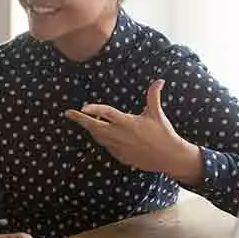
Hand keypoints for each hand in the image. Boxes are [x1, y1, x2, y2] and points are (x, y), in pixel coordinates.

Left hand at [65, 79, 203, 184]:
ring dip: (91, 128)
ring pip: (98, 137)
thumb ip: (153, 96)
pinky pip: (106, 145)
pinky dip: (101, 138)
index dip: (94, 109)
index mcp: (128, 123)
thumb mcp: (157, 114)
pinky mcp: (120, 156)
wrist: (169, 157)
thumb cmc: (163, 133)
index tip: (83, 107)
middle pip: (95, 127)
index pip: (107, 113)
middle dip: (81, 120)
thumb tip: (159, 80)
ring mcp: (119, 147)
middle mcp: (121, 135)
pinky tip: (100, 131)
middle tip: (69, 113)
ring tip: (85, 119)